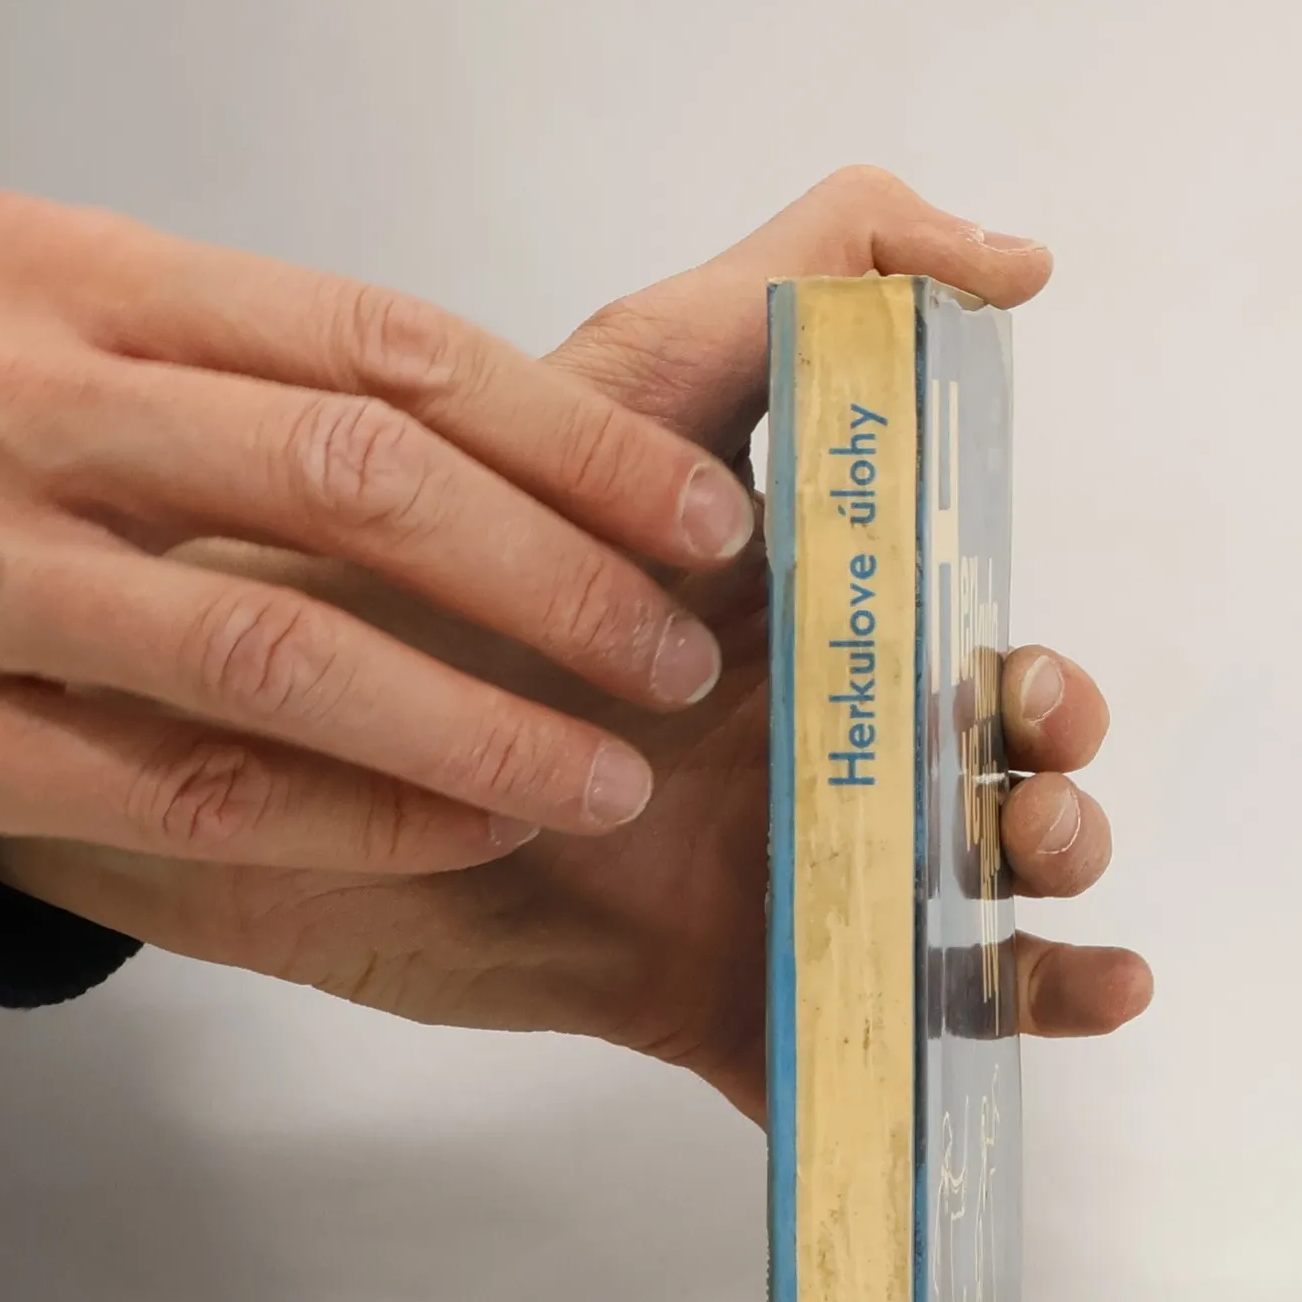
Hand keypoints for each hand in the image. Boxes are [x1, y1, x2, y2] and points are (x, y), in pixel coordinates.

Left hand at [0, 169, 1152, 1119]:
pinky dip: (961, 1045)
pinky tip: (1064, 1006)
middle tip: (1023, 802)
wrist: (236, 727)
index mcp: (774, 634)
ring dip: (1028, 914)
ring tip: (1025, 881)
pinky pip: (850, 1045)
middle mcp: (774, 759)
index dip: (1029, 681)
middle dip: (1037, 800)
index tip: (1033, 696)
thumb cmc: (407, 554)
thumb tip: (998, 255)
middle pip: (969, 798)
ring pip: (937, 916)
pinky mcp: (699, 990)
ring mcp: (741, 882)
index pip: (953, 656)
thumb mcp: (606, 393)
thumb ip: (777, 307)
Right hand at [0, 192, 752, 865]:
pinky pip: (163, 783)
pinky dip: (331, 814)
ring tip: (597, 763)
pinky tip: (440, 834)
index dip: (559, 434)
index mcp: (47, 274)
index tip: (683, 507)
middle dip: (558, 569)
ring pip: (268, 637)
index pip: (368, 342)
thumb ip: (181, 384)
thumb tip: (418, 456)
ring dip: (469, 713)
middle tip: (682, 646)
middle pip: (351, 472)